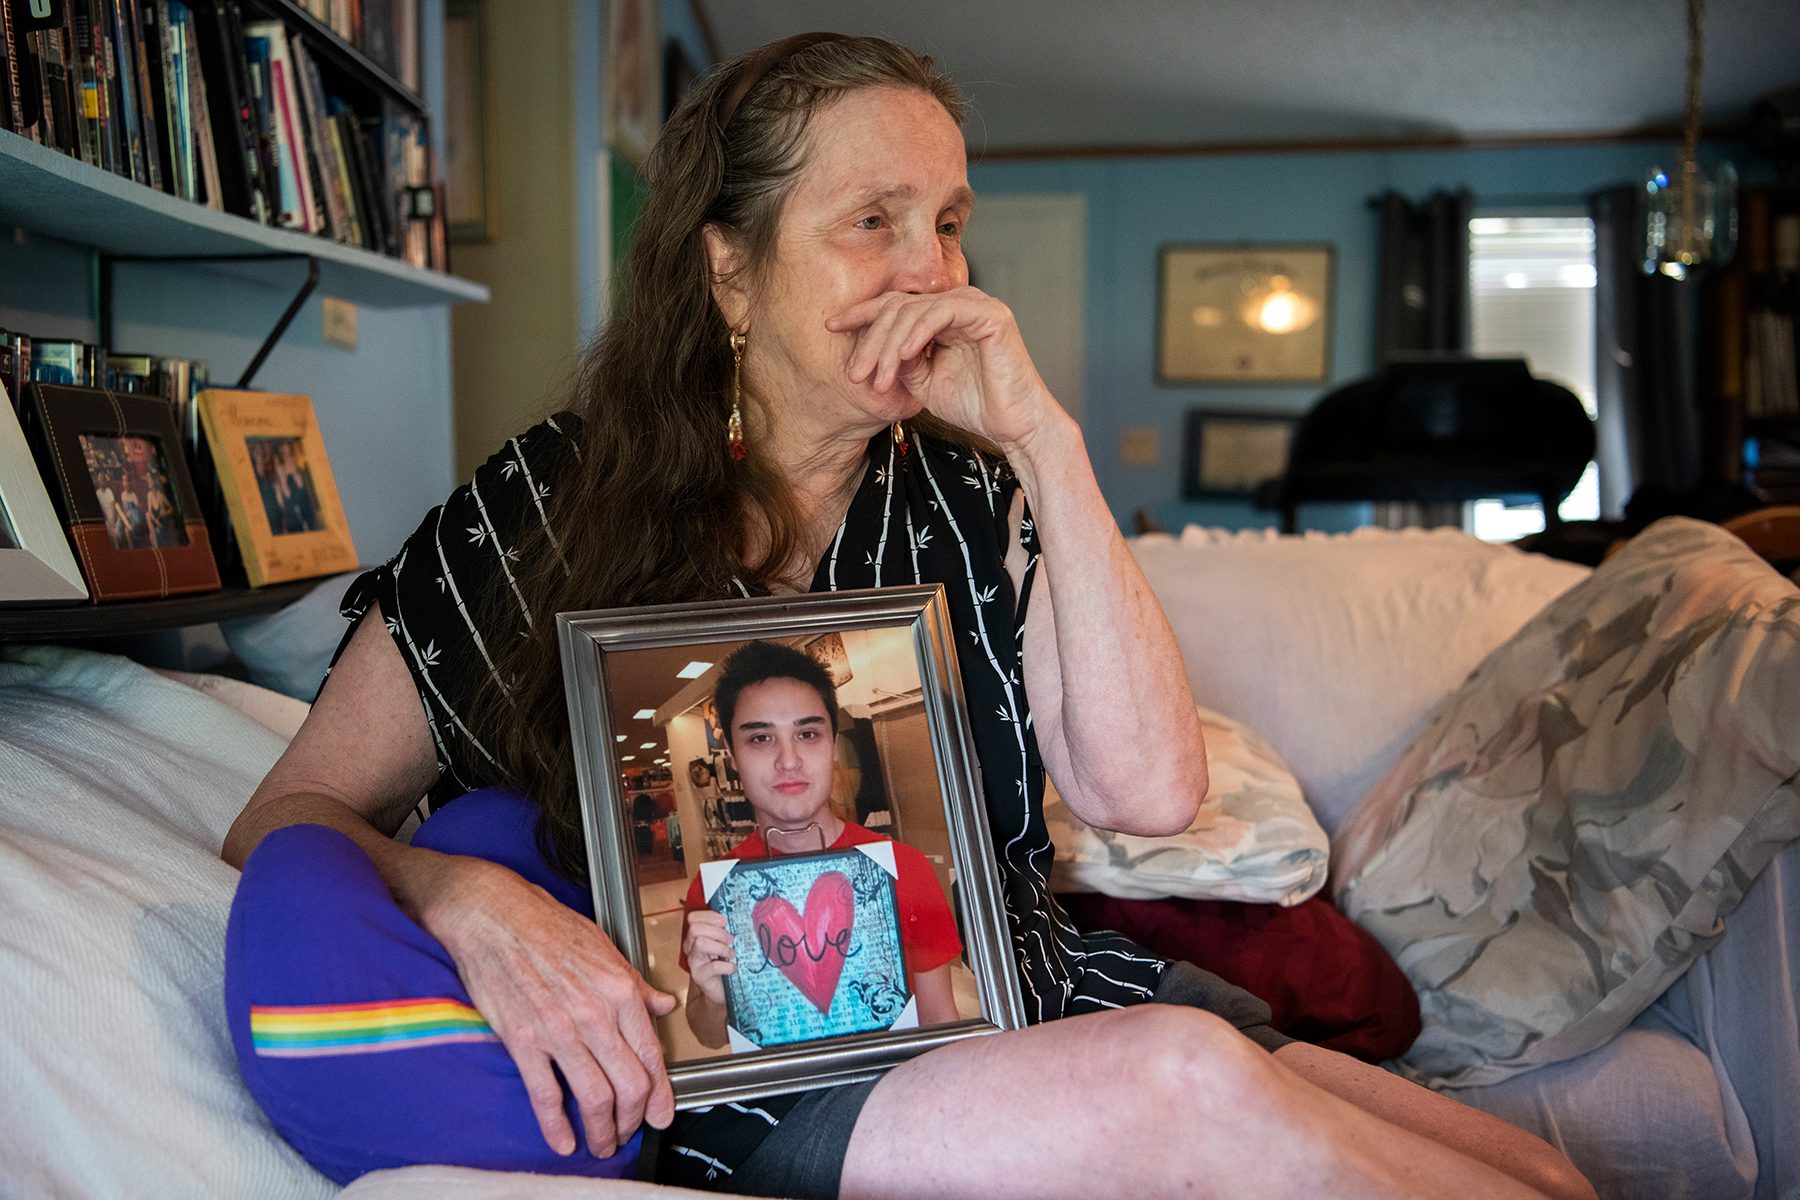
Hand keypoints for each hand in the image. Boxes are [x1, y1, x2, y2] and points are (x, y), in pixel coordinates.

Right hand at [420, 853, 676, 1157]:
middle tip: (631, 1132)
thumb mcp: (606, 948)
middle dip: (634, 1119)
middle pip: (629, 1085)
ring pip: (594, 1098)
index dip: (660, 1095)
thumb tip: (663, 1005)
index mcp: (620, 991)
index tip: (661, 1112)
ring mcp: (558, 1031)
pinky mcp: (523, 1041)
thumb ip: (636, 984)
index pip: (651, 1056)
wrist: (494, 917)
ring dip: (602, 1131)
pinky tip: (563, 1141)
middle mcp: (595, 1015)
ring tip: (602, 1143)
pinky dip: (556, 1126)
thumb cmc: (548, 925)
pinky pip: (545, 1095)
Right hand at [681, 909, 736, 1005]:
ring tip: (731, 954)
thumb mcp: (723, 943)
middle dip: (717, 932)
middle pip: (695, 928)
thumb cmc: (724, 963)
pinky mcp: (699, 976)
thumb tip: (736, 916)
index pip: (693, 918)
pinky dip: (727, 966)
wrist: (721, 990)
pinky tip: (733, 968)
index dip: (709, 916)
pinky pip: (713, 966)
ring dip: (721, 947)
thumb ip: (723, 930)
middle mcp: (690, 947)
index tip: (725, 922)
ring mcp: (693, 962)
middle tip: (730, 940)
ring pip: (700, 943)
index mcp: (695, 936)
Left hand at [826, 287, 1064, 454]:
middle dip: (871, 340)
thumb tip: (874, 346)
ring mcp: (976, 304)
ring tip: (878, 379)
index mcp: (943, 315)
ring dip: (889, 345)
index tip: (831, 327)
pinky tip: (902, 357)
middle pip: (899, 306)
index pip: (896, 304)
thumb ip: (899, 359)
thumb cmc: (974, 406)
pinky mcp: (990, 314)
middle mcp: (958, 303)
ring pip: (915, 310)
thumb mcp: (922, 381)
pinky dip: (917, 334)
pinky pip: (941, 313)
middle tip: (855, 374)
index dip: (862, 314)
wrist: (1013, 426)